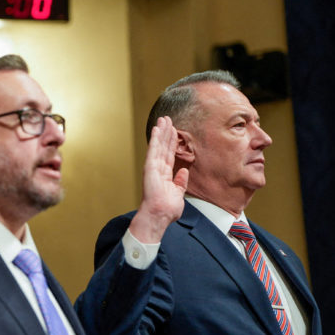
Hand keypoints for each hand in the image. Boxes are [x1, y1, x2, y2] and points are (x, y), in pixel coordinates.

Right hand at [128, 116, 187, 243]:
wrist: (160, 215)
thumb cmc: (167, 209)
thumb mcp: (178, 194)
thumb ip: (180, 182)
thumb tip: (184, 171)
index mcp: (165, 174)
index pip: (169, 154)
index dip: (172, 142)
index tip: (173, 130)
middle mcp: (158, 168)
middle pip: (163, 146)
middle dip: (165, 132)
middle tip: (167, 119)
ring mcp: (153, 167)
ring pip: (158, 145)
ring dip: (161, 132)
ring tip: (163, 119)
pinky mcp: (150, 168)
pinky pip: (153, 150)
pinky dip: (155, 139)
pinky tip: (156, 129)